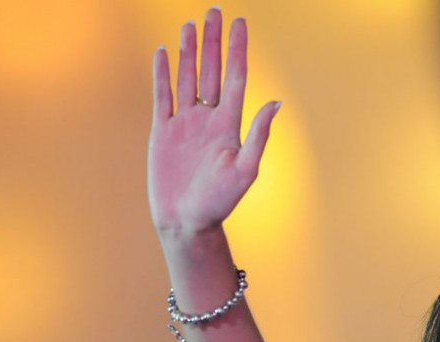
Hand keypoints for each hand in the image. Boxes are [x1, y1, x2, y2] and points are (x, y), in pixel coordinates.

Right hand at [148, 9, 279, 241]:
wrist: (186, 222)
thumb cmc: (219, 202)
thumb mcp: (244, 170)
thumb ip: (258, 135)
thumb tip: (276, 102)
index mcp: (230, 125)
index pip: (235, 78)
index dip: (238, 50)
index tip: (241, 23)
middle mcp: (209, 119)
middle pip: (211, 71)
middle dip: (214, 41)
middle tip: (215, 11)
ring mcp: (185, 124)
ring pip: (188, 78)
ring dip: (190, 52)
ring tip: (192, 24)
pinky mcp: (163, 132)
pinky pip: (163, 96)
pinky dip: (164, 74)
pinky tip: (166, 53)